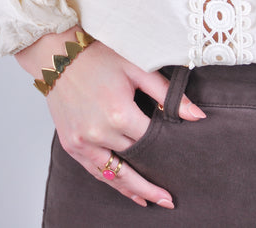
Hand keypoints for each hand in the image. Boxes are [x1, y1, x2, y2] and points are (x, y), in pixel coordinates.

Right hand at [15, 28, 205, 208]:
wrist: (57, 54)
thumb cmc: (97, 56)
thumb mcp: (136, 68)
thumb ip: (167, 94)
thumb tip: (197, 117)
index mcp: (119, 113)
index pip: (152, 142)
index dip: (168, 151)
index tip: (183, 162)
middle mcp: (99, 132)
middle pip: (135, 161)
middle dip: (154, 176)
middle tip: (171, 197)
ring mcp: (82, 141)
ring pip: (115, 175)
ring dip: (136, 190)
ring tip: (155, 201)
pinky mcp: (71, 144)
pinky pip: (95, 171)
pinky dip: (113, 183)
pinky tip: (128, 191)